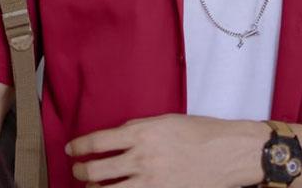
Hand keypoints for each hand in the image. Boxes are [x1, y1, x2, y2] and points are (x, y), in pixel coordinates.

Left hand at [66, 114, 265, 187]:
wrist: (229, 152)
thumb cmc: (200, 132)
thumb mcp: (163, 121)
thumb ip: (136, 129)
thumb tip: (115, 138)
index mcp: (141, 134)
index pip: (97, 142)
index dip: (78, 147)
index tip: (71, 150)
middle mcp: (143, 159)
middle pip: (97, 171)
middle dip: (81, 172)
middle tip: (79, 170)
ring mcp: (153, 182)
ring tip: (92, 186)